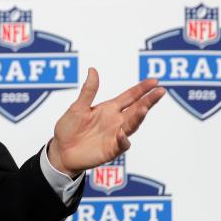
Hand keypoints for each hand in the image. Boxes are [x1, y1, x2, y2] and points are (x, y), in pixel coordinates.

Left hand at [48, 68, 164, 176]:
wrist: (60, 151)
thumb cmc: (68, 129)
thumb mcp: (77, 108)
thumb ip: (88, 91)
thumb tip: (93, 70)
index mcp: (109, 109)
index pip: (130, 97)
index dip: (142, 89)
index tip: (155, 81)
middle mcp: (115, 121)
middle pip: (136, 109)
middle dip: (149, 100)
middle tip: (160, 91)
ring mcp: (115, 136)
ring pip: (131, 125)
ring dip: (138, 117)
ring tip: (144, 108)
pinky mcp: (110, 150)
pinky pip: (121, 145)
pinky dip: (123, 140)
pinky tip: (123, 134)